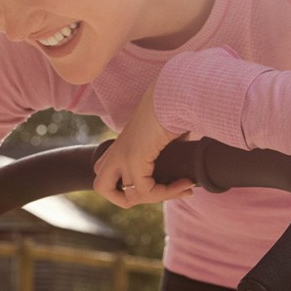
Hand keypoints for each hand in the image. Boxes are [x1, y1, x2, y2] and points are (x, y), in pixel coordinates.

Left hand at [93, 82, 194, 206]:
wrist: (175, 92)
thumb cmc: (178, 108)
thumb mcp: (169, 136)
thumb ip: (170, 155)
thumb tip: (189, 172)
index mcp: (121, 144)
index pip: (110, 175)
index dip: (134, 187)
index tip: (162, 183)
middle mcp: (116, 151)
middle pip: (102, 187)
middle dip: (128, 198)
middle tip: (159, 193)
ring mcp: (122, 155)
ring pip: (127, 196)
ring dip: (160, 197)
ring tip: (185, 187)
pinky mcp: (133, 158)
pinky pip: (146, 191)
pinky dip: (168, 192)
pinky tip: (187, 183)